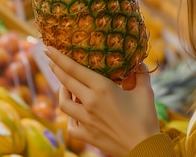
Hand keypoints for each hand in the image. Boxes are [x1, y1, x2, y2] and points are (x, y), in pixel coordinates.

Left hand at [45, 46, 160, 155]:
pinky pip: (71, 125)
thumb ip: (140, 74)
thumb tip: (139, 61)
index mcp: (103, 88)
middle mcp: (90, 102)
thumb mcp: (145, 92)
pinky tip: (75, 114)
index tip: (49, 49)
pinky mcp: (86, 135)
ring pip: (64, 103)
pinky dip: (70, 118)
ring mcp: (86, 120)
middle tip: (51, 59)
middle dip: (56, 68)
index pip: (74, 69)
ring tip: (64, 86)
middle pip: (66, 82)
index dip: (59, 58)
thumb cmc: (146, 119)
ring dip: (61, 92)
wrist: (145, 148)